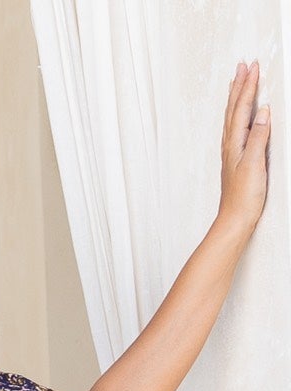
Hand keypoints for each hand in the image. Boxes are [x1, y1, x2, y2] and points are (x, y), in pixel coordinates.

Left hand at [217, 60, 269, 238]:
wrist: (234, 221)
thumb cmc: (244, 197)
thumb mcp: (254, 164)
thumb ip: (258, 137)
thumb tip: (263, 112)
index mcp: (235, 143)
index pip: (242, 108)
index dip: (248, 87)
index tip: (252, 67)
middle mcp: (230, 145)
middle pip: (233, 109)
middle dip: (239, 86)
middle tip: (243, 66)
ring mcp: (231, 153)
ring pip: (232, 118)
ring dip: (235, 98)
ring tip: (237, 83)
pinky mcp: (235, 161)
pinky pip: (234, 130)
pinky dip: (236, 116)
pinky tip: (238, 118)